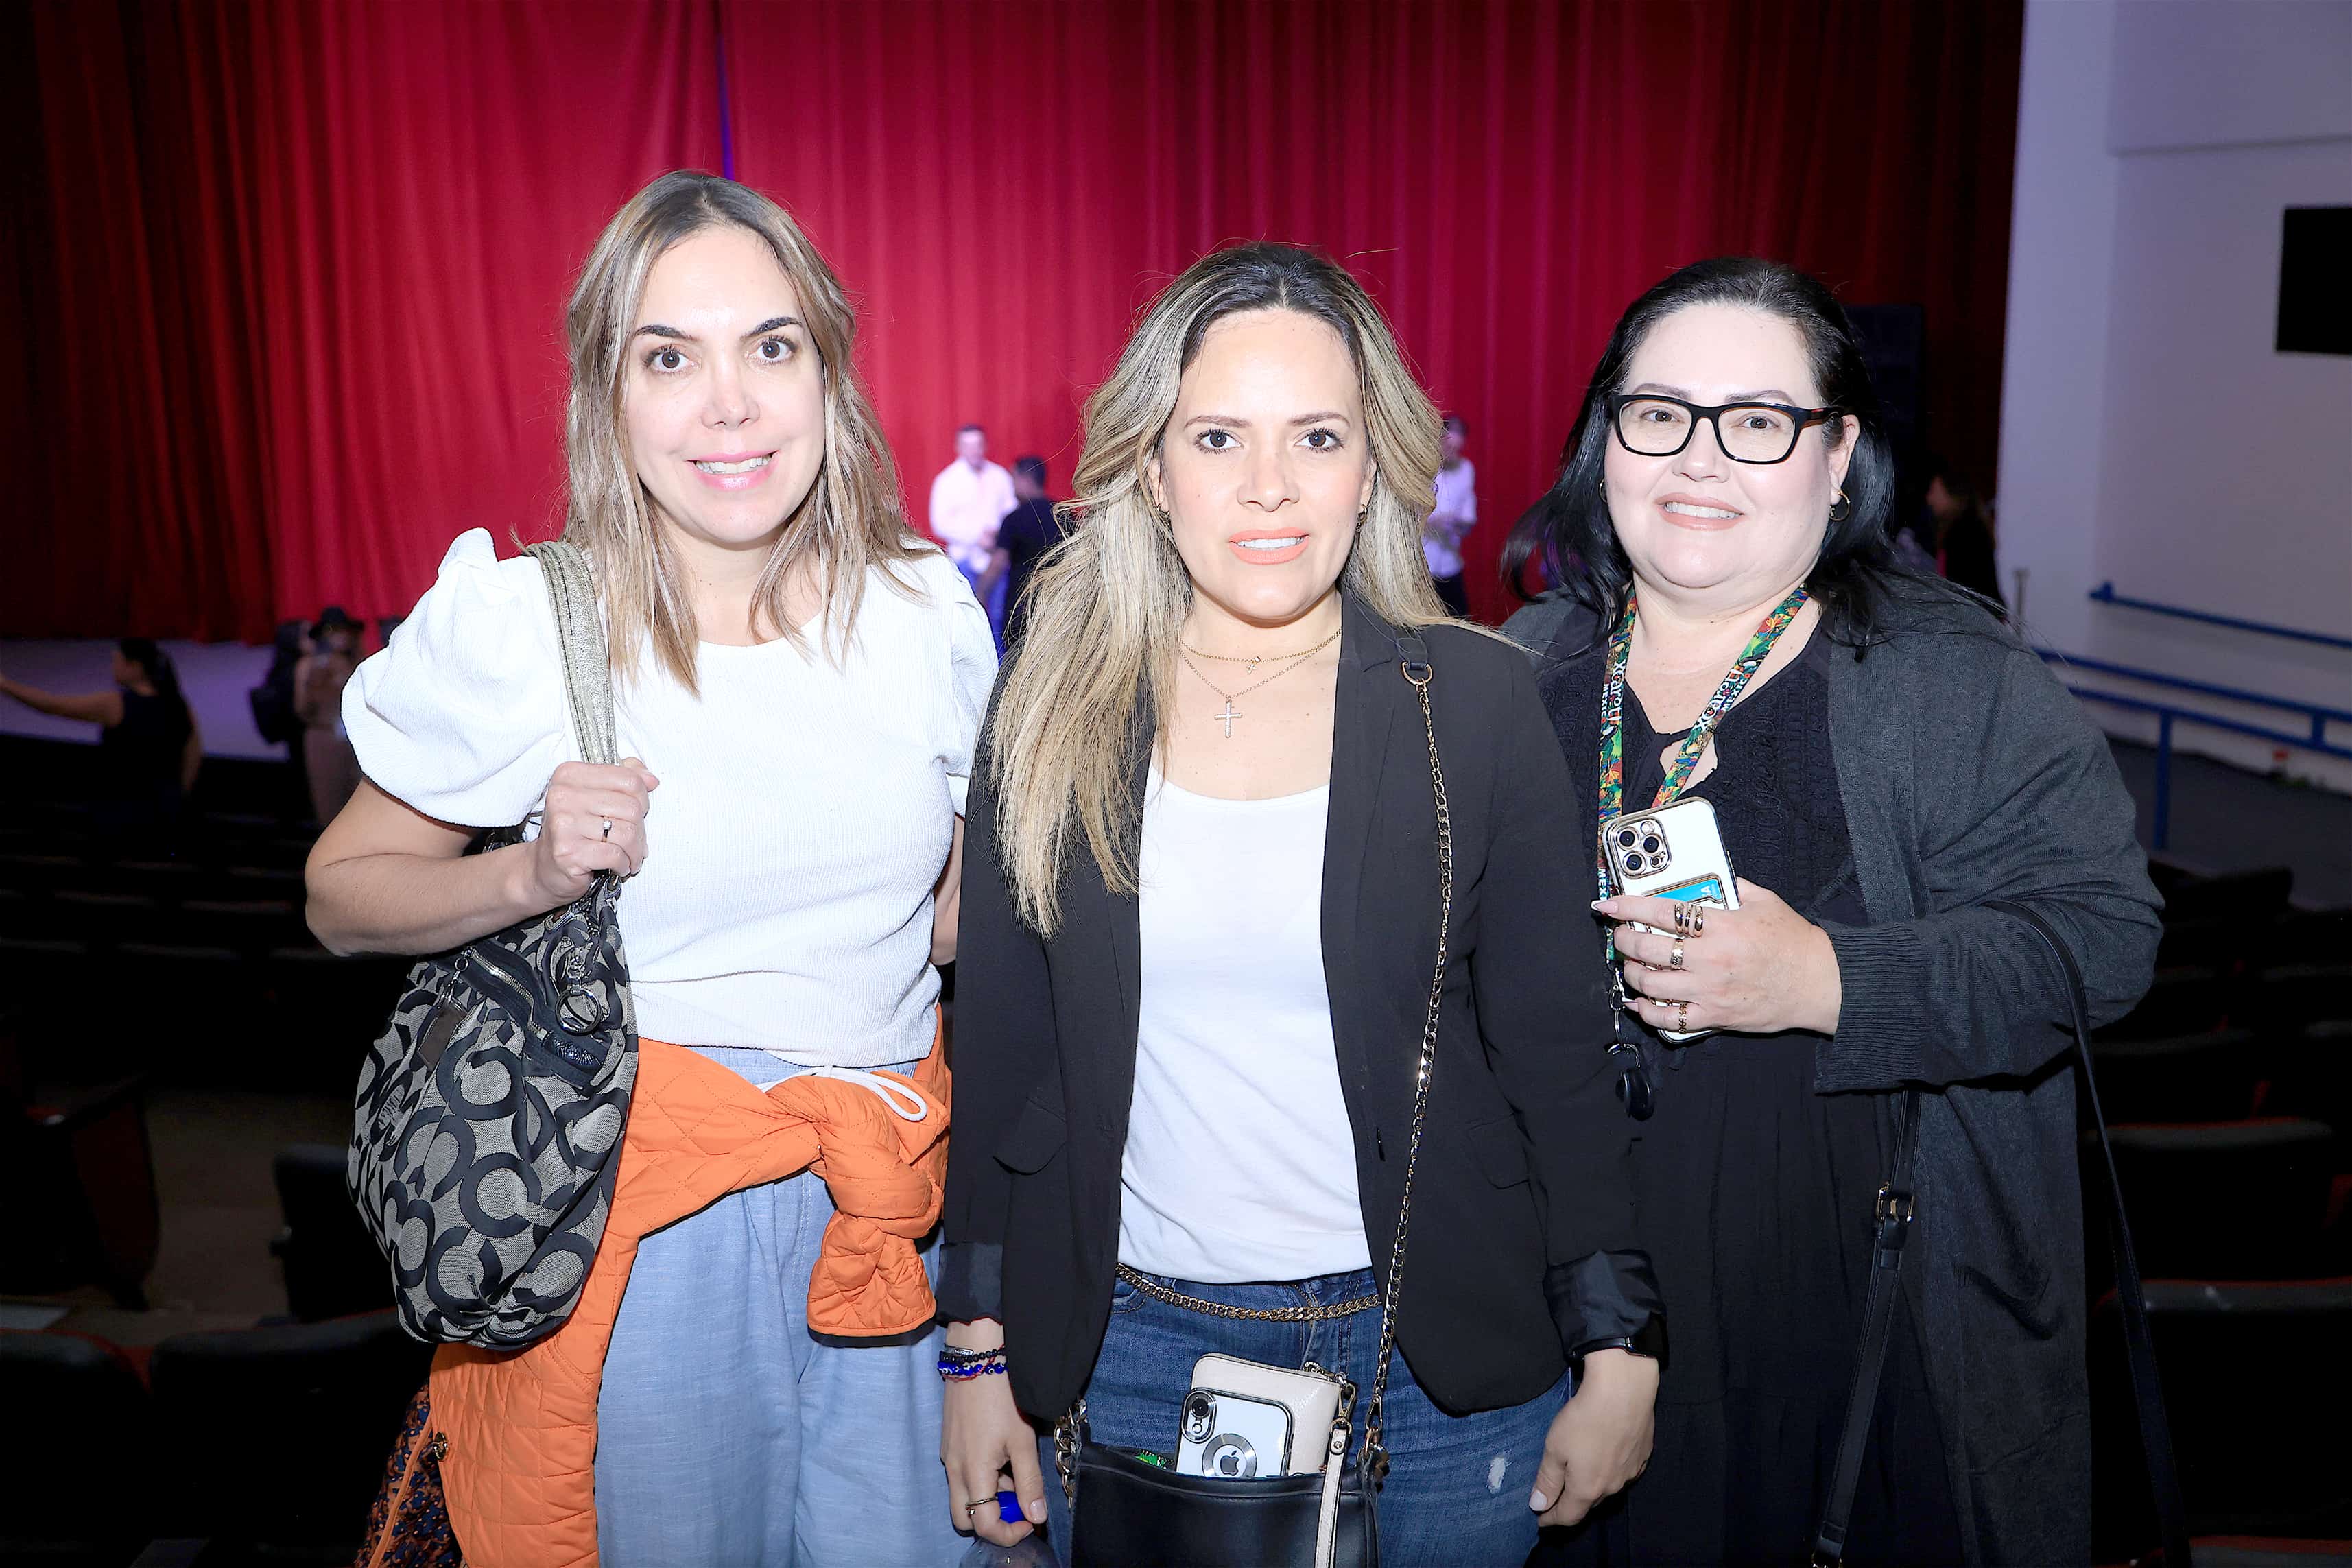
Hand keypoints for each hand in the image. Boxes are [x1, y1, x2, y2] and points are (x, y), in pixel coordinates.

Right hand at [521, 757, 657, 909]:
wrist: (544, 869)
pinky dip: (624, 864)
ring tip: (629, 856)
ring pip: (627, 833)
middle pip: (631, 807)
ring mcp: (564, 824)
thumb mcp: (595, 797)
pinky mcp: (568, 852)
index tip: (637, 815)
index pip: (629, 780)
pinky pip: (616, 855)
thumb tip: (651, 779)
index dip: (642, 800)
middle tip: (634, 842)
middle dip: (640, 830)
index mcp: (570, 775)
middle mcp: (563, 795)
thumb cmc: (574, 832)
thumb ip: (622, 780)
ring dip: (635, 851)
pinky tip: (617, 867)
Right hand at [940, 1321, 1046, 1545]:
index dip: (1008, 1533)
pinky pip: (961, 1474)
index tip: (1030, 1521)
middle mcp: (953, 1469)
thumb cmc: (1003, 1396)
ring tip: (1014, 1471)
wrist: (977, 1355)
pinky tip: (1001, 1455)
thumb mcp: (1022, 1441)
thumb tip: (1035, 1517)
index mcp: (971, 1472)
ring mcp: (947, 1455)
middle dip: (991, 1520)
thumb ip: (1028, 1483)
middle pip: (964, 1518)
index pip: (983, 1525)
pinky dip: (981, 1477)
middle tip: (1018, 1503)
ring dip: (988, 1496)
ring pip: (963, 1496)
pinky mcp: (948, 1442)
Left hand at [1530, 1348, 1656, 1526]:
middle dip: (1571, 1503)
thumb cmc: (1583, 1420)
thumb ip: (1547, 1480)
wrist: (1624, 1391)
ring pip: (1608, 1487)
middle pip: (1588, 1503)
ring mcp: (1631, 1472)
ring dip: (1592, 1486)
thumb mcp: (1555, 1448)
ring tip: (1580, 1477)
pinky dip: (1610, 1470)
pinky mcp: (1643, 1455)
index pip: (1568, 1515)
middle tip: (1557, 1497)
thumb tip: (1539, 1505)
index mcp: (1587, 1489)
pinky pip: (1623, 1471)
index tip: (1540, 1519)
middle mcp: (1612, 1487)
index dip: (1551, 1519)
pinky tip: (1606, 1458)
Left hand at [1596, 879, 1841, 1035]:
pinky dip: (1647, 1011)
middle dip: (1624, 941)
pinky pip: (1669, 1019)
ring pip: (1651, 984)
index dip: (1627, 907)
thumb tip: (1713, 874)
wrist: (1820, 984)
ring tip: (1631, 965)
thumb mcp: (1765, 902)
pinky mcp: (1714, 1017)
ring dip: (1631, 973)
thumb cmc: (1794, 943)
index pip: (1661, 912)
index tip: (1608, 905)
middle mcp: (1710, 959)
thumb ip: (1734, 886)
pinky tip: (1639, 1001)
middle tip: (1621, 936)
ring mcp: (1709, 991)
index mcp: (1721, 926)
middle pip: (1647, 949)